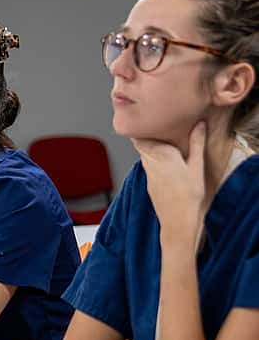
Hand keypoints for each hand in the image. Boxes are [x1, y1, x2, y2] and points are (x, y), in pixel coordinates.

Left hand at [132, 121, 205, 239]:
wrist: (177, 221)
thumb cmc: (189, 194)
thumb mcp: (197, 166)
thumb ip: (196, 143)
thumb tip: (199, 124)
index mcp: (159, 153)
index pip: (141, 135)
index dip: (144, 126)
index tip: (151, 118)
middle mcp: (148, 162)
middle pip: (140, 144)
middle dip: (146, 135)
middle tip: (158, 127)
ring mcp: (147, 173)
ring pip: (143, 155)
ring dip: (150, 148)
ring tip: (164, 143)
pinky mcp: (149, 183)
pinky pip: (148, 166)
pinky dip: (153, 161)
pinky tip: (166, 163)